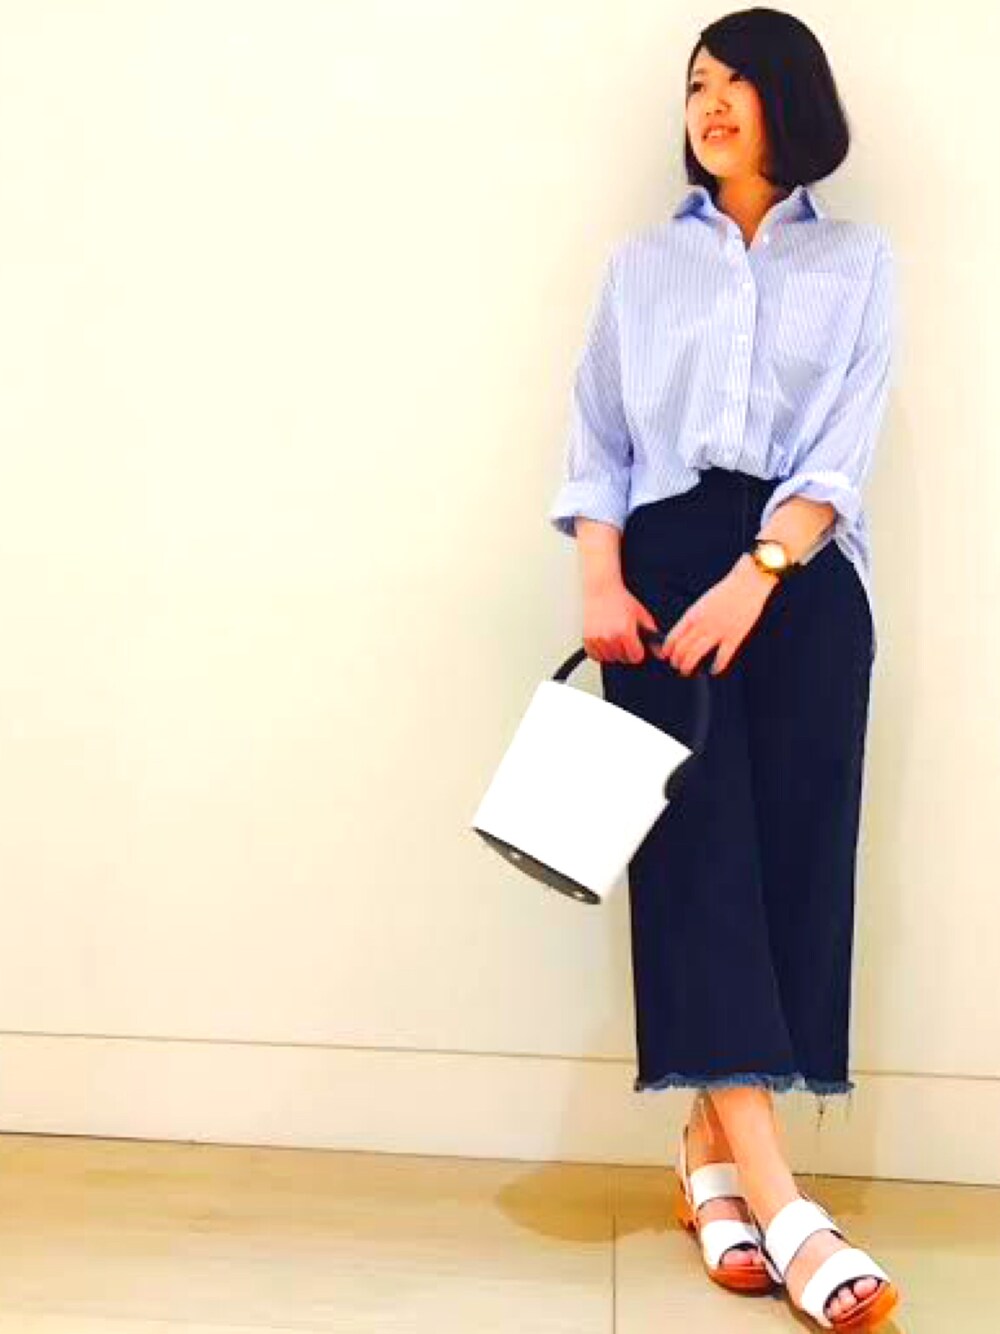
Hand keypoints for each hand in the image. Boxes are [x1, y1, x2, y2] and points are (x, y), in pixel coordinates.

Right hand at [582, 580, 659, 663]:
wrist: (601, 590)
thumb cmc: (621, 600)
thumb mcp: (642, 615)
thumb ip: (653, 635)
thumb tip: (661, 653)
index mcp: (625, 631)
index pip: (636, 657)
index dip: (638, 651)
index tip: (636, 644)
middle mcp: (610, 636)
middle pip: (622, 659)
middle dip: (625, 651)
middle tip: (623, 637)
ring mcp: (597, 639)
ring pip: (609, 659)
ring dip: (613, 652)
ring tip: (613, 637)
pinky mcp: (587, 639)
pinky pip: (595, 656)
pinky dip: (600, 652)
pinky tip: (604, 640)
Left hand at [653, 555, 778, 675]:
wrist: (748, 583)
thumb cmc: (726, 591)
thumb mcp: (702, 603)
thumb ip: (693, 618)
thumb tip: (685, 634)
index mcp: (693, 615)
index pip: (673, 637)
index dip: (667, 650)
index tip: (667, 655)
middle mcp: (702, 624)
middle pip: (681, 649)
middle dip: (676, 661)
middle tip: (677, 666)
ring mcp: (718, 632)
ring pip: (695, 655)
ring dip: (688, 667)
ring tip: (687, 671)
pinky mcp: (734, 637)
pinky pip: (722, 658)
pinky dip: (716, 667)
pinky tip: (713, 670)